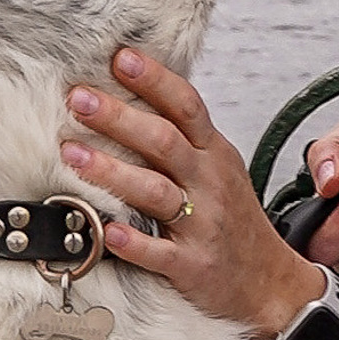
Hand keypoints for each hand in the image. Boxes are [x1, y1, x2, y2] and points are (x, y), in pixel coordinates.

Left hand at [61, 47, 321, 339]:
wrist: (268, 282)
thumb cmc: (230, 219)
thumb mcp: (218, 168)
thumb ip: (182, 137)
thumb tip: (131, 94)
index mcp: (214, 153)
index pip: (186, 106)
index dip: (155, 79)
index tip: (120, 57)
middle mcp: (210, 182)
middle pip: (164, 142)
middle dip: (118, 117)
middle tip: (78, 98)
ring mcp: (203, 224)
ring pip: (155, 192)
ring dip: (111, 171)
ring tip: (70, 153)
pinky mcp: (193, 265)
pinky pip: (159, 253)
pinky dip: (132, 242)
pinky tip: (106, 230)